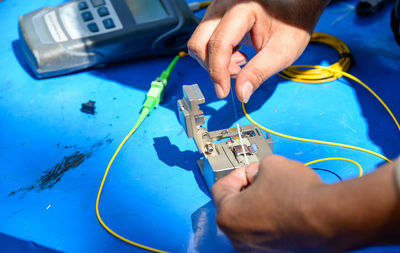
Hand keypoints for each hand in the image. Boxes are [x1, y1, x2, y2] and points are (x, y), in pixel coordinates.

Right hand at [188, 0, 328, 102]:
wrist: (295, 8)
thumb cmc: (292, 24)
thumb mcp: (282, 52)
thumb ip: (259, 73)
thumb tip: (241, 94)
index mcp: (243, 9)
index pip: (219, 43)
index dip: (218, 72)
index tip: (223, 92)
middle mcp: (225, 6)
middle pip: (199, 43)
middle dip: (213, 67)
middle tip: (236, 75)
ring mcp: (218, 11)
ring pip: (199, 43)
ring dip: (215, 63)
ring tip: (240, 64)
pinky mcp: (217, 19)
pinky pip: (205, 41)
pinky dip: (217, 57)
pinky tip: (237, 57)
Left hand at [212, 155, 327, 251]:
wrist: (328, 219)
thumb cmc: (297, 194)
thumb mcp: (270, 164)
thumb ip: (256, 168)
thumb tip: (258, 174)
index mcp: (228, 215)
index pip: (221, 188)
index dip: (236, 173)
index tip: (249, 170)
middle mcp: (237, 236)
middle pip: (234, 205)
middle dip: (247, 188)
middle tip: (263, 177)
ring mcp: (256, 247)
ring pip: (249, 218)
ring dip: (259, 203)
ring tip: (277, 191)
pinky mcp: (274, 251)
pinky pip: (264, 229)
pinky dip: (270, 217)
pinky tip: (285, 206)